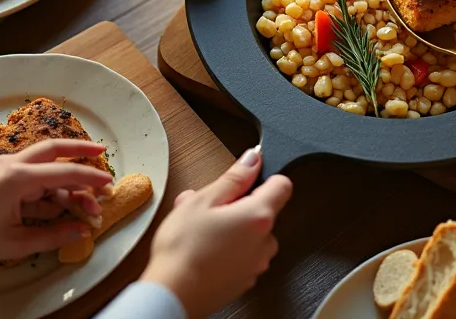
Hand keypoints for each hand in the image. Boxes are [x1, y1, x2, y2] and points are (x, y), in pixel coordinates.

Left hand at [0, 139, 114, 277]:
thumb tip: (80, 231)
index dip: (90, 178)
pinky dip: (44, 185)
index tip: (108, 182)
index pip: (64, 173)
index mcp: (18, 178)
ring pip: (41, 164)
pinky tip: (54, 203)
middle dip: (79, 150)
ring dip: (62, 177)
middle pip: (53, 149)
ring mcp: (2, 169)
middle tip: (100, 151)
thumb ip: (52, 235)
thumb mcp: (15, 242)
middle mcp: (12, 165)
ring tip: (81, 198)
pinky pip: (26, 176)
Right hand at [141, 147, 292, 317]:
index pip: (282, 186)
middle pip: (263, 212)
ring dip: (232, 229)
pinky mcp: (243, 281)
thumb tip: (252, 160)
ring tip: (200, 231)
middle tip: (208, 209)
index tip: (246, 179)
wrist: (172, 295)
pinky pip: (243, 256)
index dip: (264, 178)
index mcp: (259, 216)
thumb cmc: (184, 250)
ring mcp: (256, 264)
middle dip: (238, 206)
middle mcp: (264, 242)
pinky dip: (228, 251)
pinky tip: (203, 251)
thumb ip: (233, 178)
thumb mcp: (203, 201)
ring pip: (251, 236)